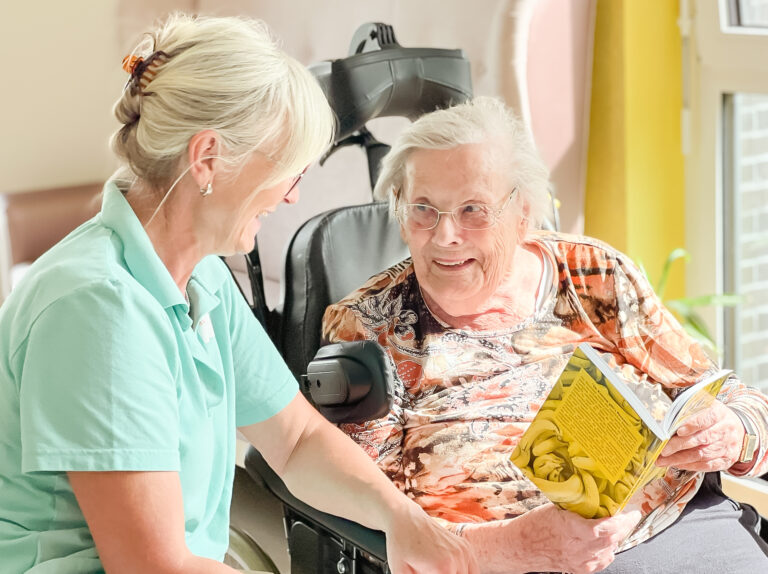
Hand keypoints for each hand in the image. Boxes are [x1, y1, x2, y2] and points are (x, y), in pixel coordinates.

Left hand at [384, 501, 478, 573]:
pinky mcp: (465, 546)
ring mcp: (464, 551)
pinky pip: (473, 569)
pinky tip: (450, 573)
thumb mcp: (401, 572)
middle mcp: (457, 558)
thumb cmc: (400, 544)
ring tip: (439, 572)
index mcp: (443, 567)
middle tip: (429, 573)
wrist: (405, 519)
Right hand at [516, 503, 641, 573]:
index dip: (624, 520)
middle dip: (624, 526)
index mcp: (573, 530)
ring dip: (615, 538)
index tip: (632, 511)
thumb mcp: (557, 508)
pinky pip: (602, 560)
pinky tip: (601, 542)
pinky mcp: (579, 570)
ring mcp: (581, 562)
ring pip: (610, 550)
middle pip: (613, 539)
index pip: (608, 528)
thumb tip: (596, 493)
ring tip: (612, 526)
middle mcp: (580, 549)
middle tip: (628, 515)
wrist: (521, 547)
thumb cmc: (534, 525)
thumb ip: (578, 505)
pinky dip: (606, 550)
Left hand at [656, 401, 744, 471]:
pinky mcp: (726, 460)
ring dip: (680, 459)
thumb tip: (667, 401)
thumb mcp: (706, 404)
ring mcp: (727, 447)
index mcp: (719, 413)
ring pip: (702, 455)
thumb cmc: (715, 416)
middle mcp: (725, 430)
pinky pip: (707, 465)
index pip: (706, 418)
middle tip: (663, 450)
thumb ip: (689, 405)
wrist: (741, 429)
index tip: (679, 431)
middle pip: (702, 439)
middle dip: (679, 445)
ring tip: (663, 460)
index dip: (692, 424)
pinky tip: (677, 464)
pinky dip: (690, 466)